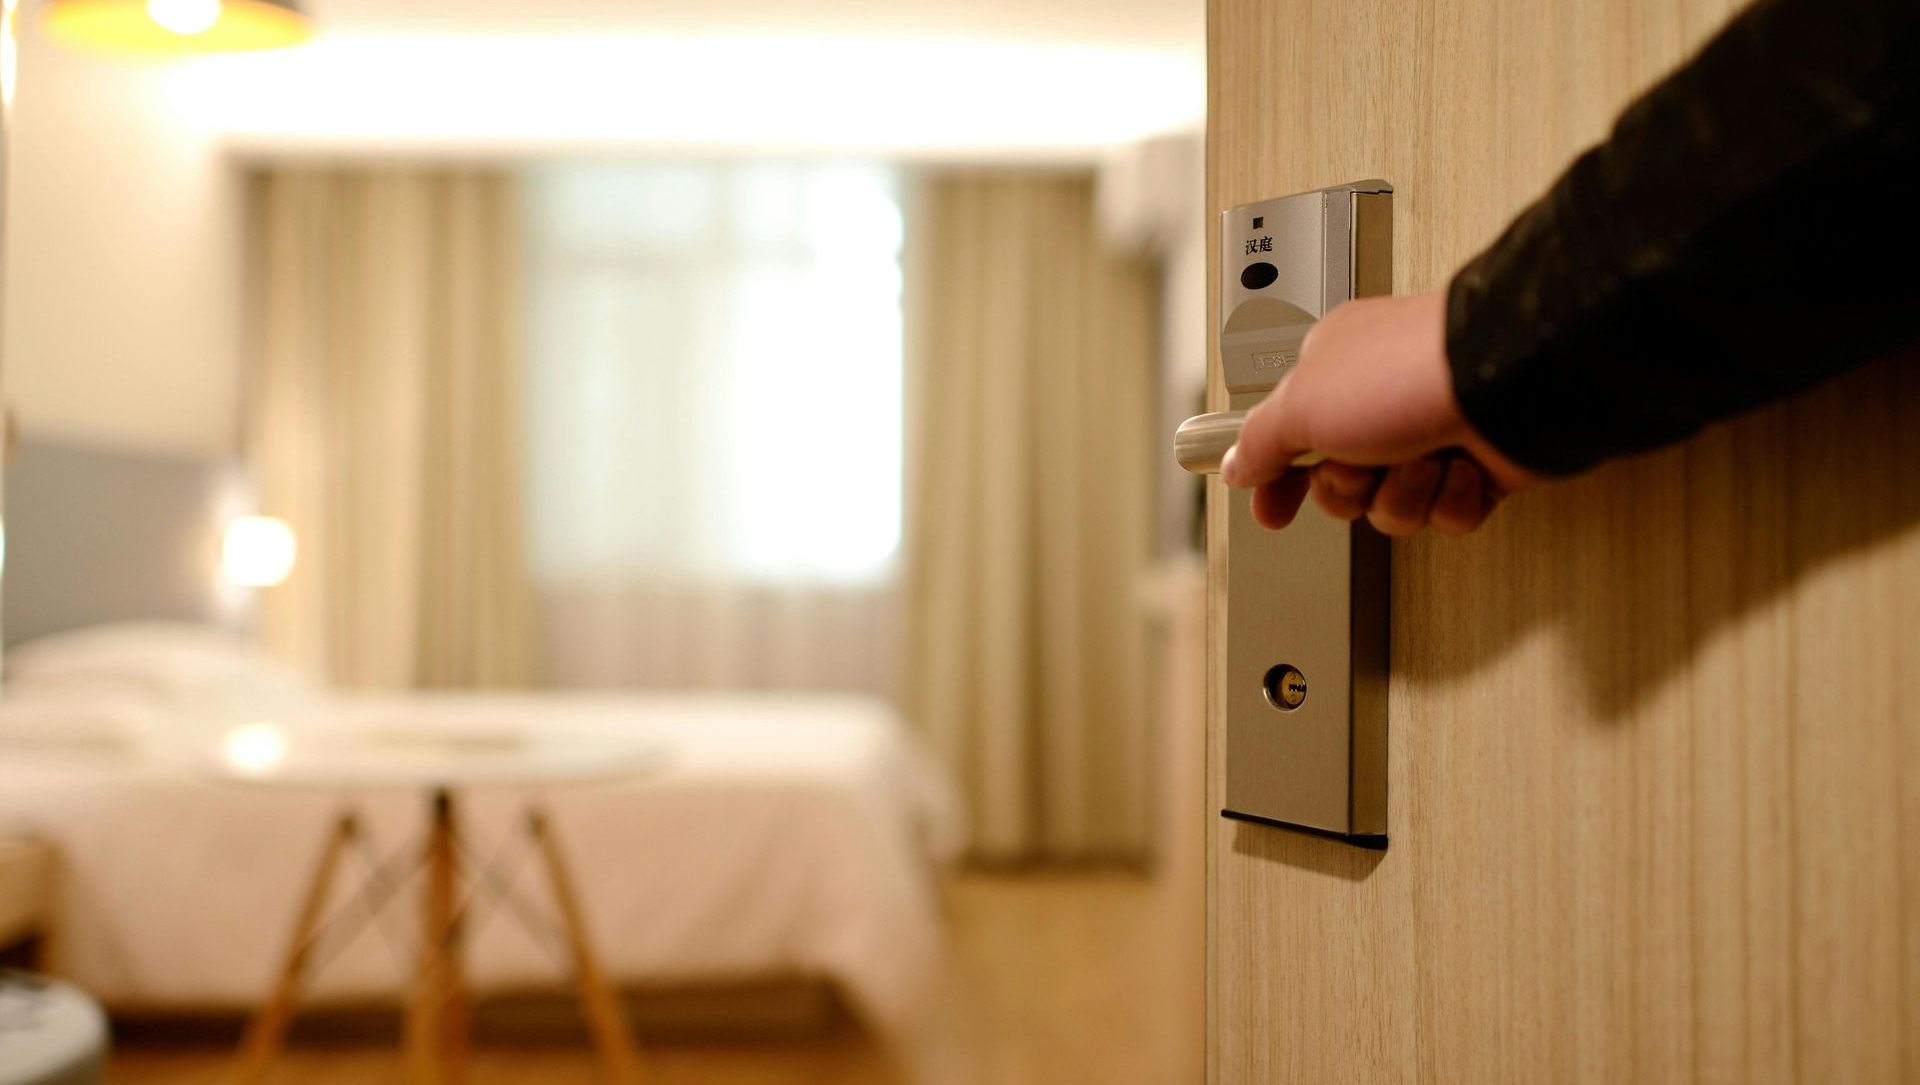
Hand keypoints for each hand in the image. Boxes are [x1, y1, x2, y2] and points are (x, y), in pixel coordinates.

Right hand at [1219, 290, 1540, 534]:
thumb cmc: (1406, 373)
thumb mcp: (1301, 405)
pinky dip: (1454, 498)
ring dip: (1406, 492)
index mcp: (1335, 373)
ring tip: (1425, 456)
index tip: (1270, 511)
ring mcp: (1431, 433)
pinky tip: (1462, 467)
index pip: (1288, 439)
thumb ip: (1259, 441)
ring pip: (1394, 507)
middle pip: (1340, 487)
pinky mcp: (1478, 466)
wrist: (1509, 382)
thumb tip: (1235, 464)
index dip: (1276, 481)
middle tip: (1363, 463)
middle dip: (1351, 488)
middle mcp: (1381, 403)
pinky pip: (1447, 514)